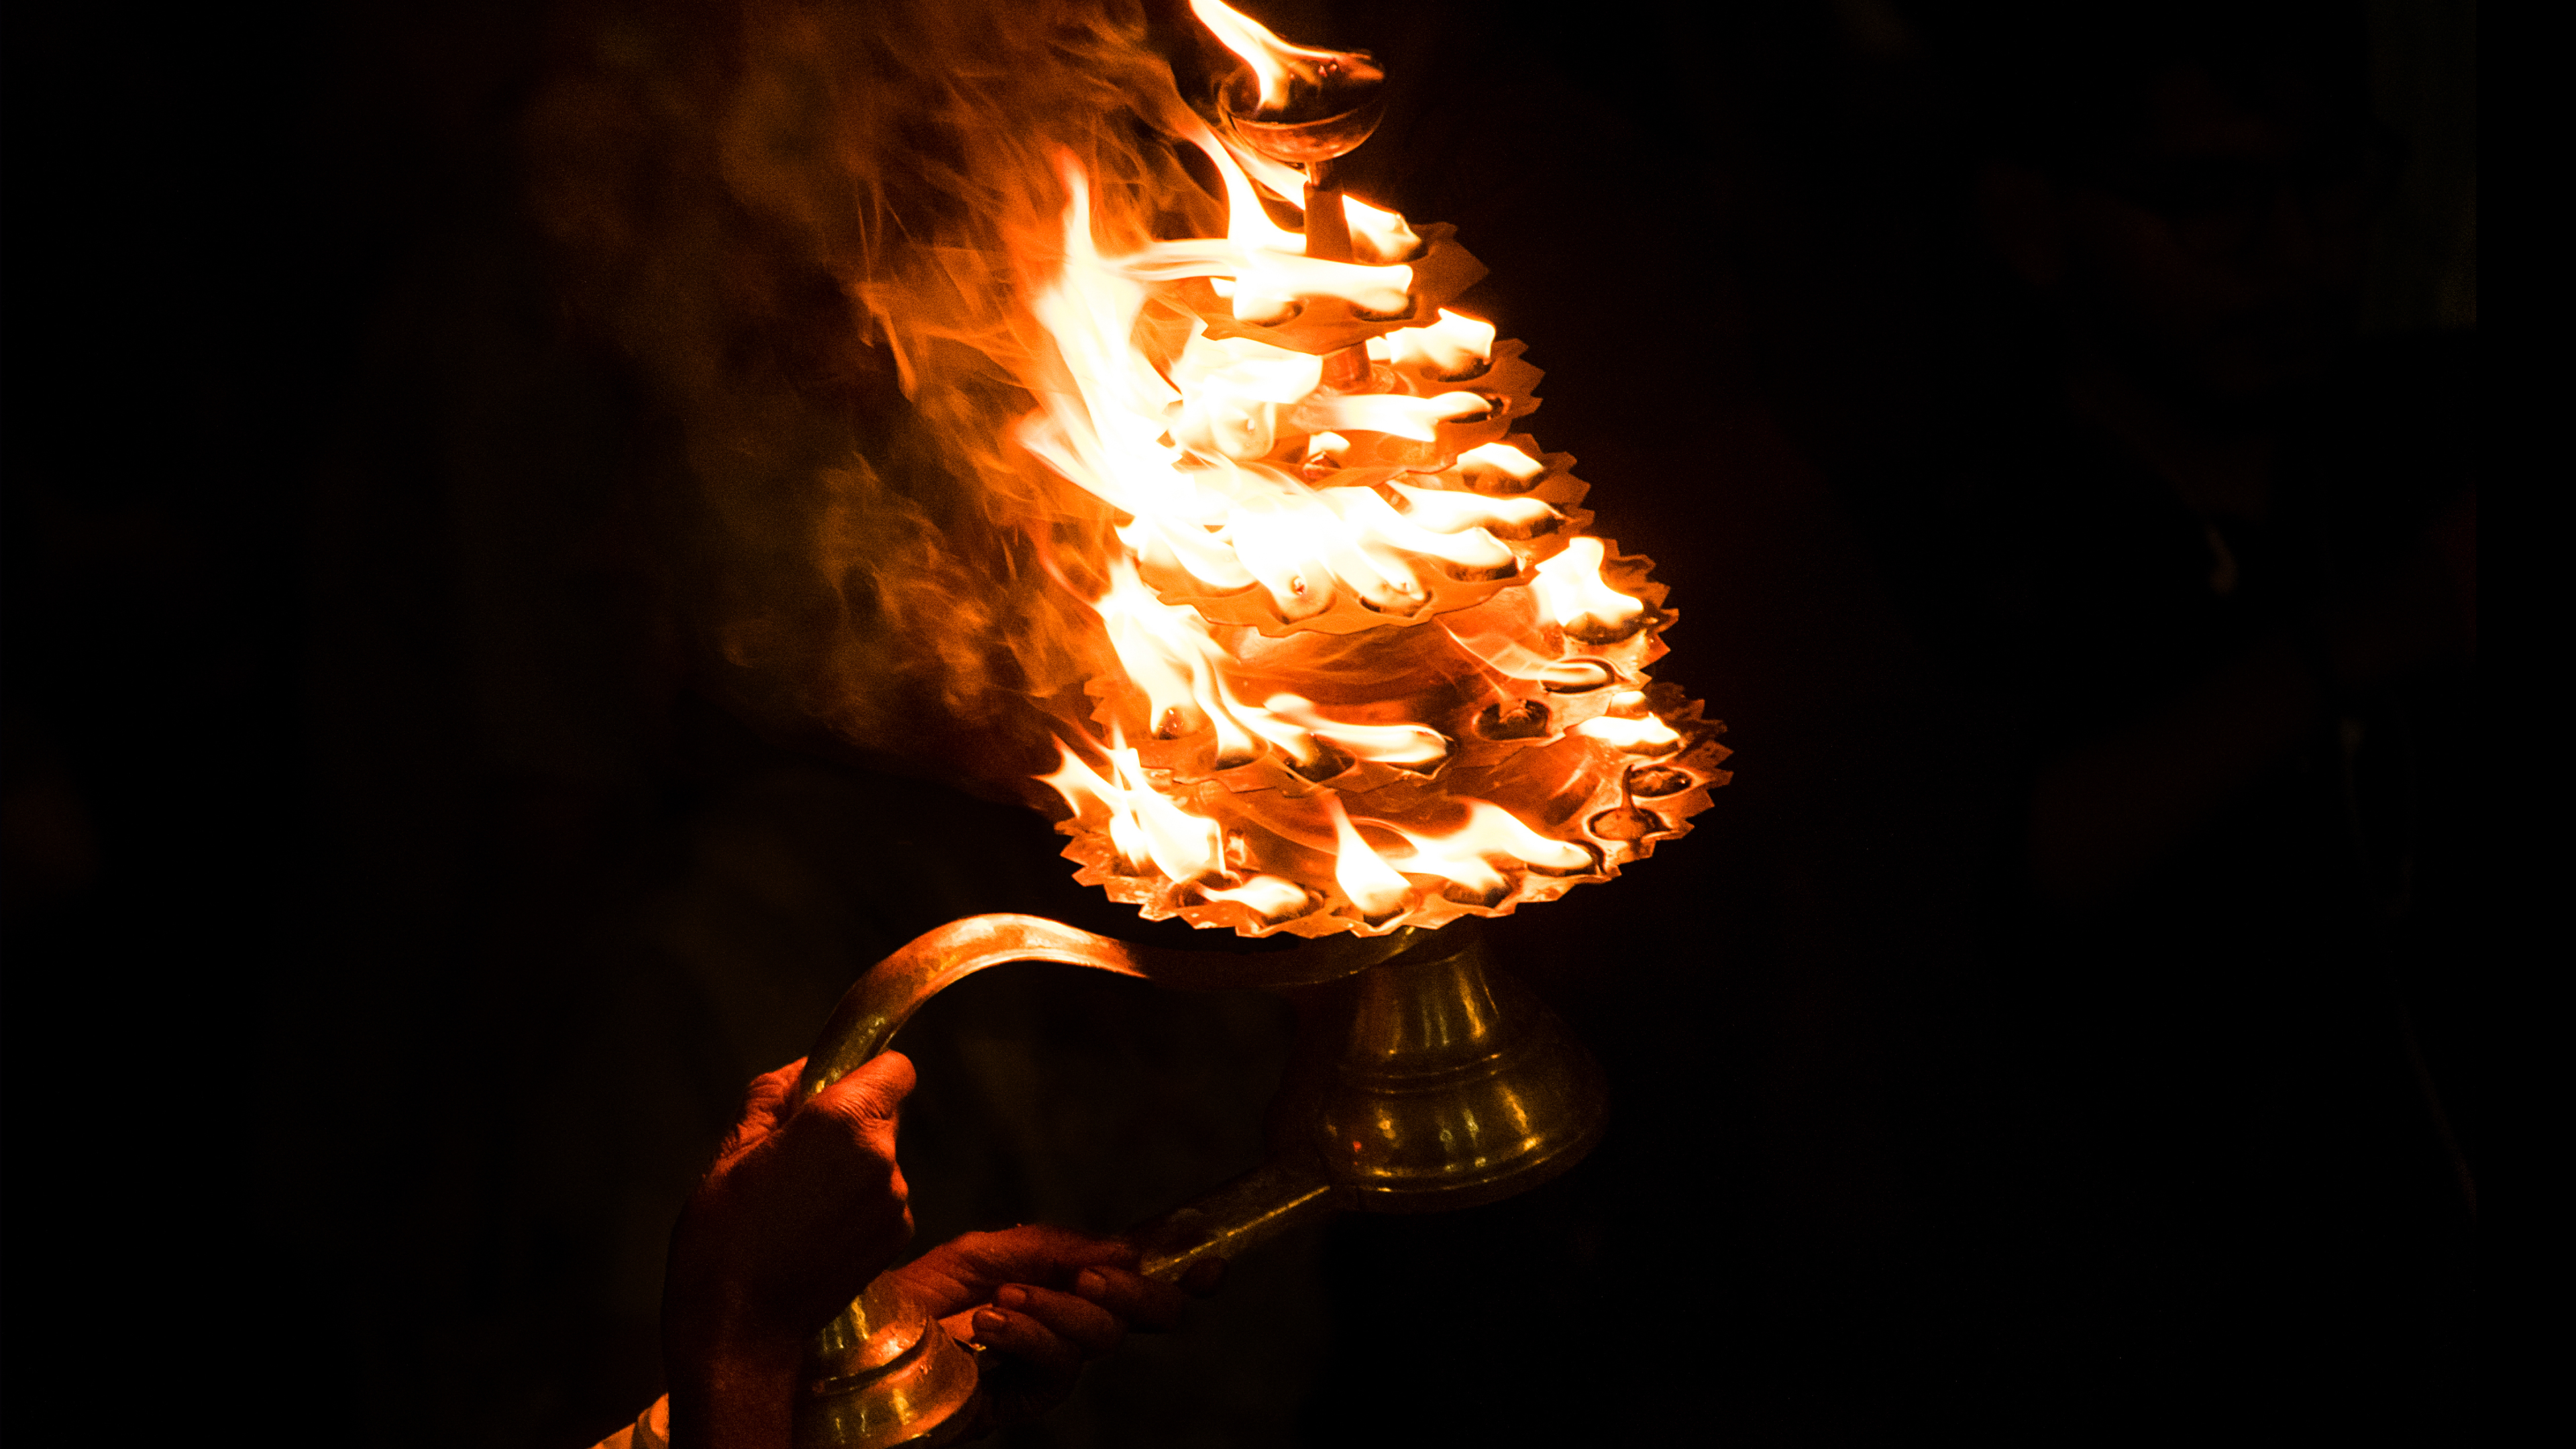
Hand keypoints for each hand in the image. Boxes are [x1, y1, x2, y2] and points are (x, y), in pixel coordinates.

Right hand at [663, 1053, 917, 1448]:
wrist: (739, 1329)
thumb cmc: (723, 1237)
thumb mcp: (730, 1152)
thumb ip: (772, 1096)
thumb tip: (800, 1071)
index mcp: (844, 1123)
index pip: (896, 1068)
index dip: (866, 1073)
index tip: (832, 1091)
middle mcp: (884, 1158)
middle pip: (884, 1115)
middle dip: (848, 1125)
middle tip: (794, 1156)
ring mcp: (896, 1201)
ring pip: (882, 1160)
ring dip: (852, 1168)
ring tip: (798, 1203)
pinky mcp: (898, 1236)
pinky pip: (884, 1198)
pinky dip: (858, 1205)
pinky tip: (815, 1231)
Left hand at [887, 1225, 1222, 1434]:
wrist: (860, 1339)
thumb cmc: (915, 1295)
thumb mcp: (986, 1252)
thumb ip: (1054, 1248)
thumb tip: (1125, 1251)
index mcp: (1060, 1289)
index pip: (1134, 1285)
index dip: (1179, 1278)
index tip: (1212, 1264)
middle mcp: (1061, 1330)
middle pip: (1135, 1320)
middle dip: (1133, 1295)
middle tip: (1094, 1277)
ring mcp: (1041, 1369)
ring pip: (1099, 1343)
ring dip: (1060, 1312)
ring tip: (1008, 1297)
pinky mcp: (1019, 1402)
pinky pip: (1055, 1372)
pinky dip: (1031, 1338)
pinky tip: (995, 1322)